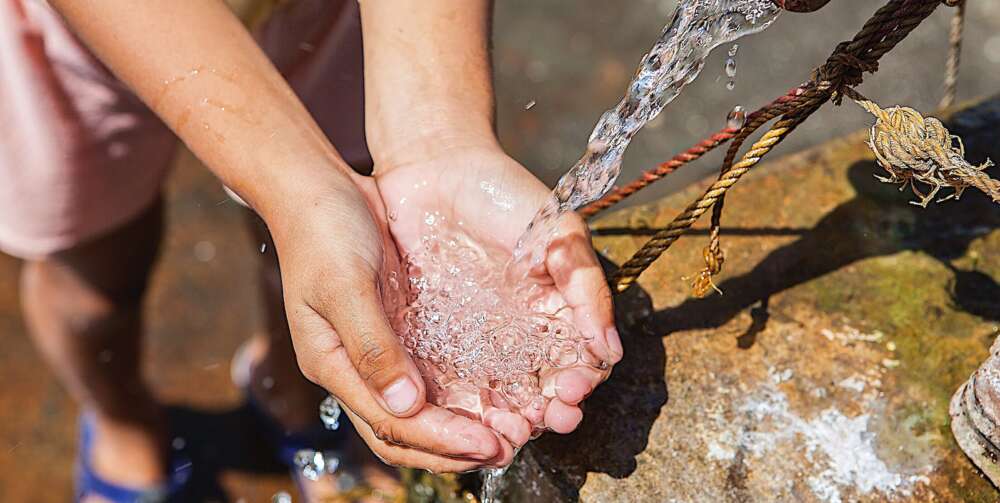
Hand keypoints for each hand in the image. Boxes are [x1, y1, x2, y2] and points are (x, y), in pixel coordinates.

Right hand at [265, 168, 514, 471]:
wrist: (317, 188)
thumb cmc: (322, 231)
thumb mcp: (345, 286)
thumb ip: (373, 346)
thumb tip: (406, 405)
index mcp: (332, 364)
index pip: (390, 423)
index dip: (439, 440)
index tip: (485, 444)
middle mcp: (355, 367)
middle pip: (405, 431)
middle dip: (454, 448)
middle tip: (509, 448)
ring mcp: (378, 351)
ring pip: (419, 410)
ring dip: (461, 427)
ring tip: (509, 432)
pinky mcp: (399, 330)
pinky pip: (431, 374)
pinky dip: (460, 392)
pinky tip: (495, 394)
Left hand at [375, 144, 622, 447]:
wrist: (435, 168)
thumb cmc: (505, 195)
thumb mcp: (558, 233)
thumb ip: (586, 288)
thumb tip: (610, 350)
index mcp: (555, 316)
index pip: (577, 367)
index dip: (580, 385)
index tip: (573, 390)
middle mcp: (519, 339)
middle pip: (539, 394)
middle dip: (547, 414)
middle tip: (544, 419)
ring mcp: (476, 344)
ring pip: (496, 399)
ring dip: (506, 422)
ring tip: (507, 430)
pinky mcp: (433, 344)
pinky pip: (449, 386)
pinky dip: (459, 408)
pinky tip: (463, 417)